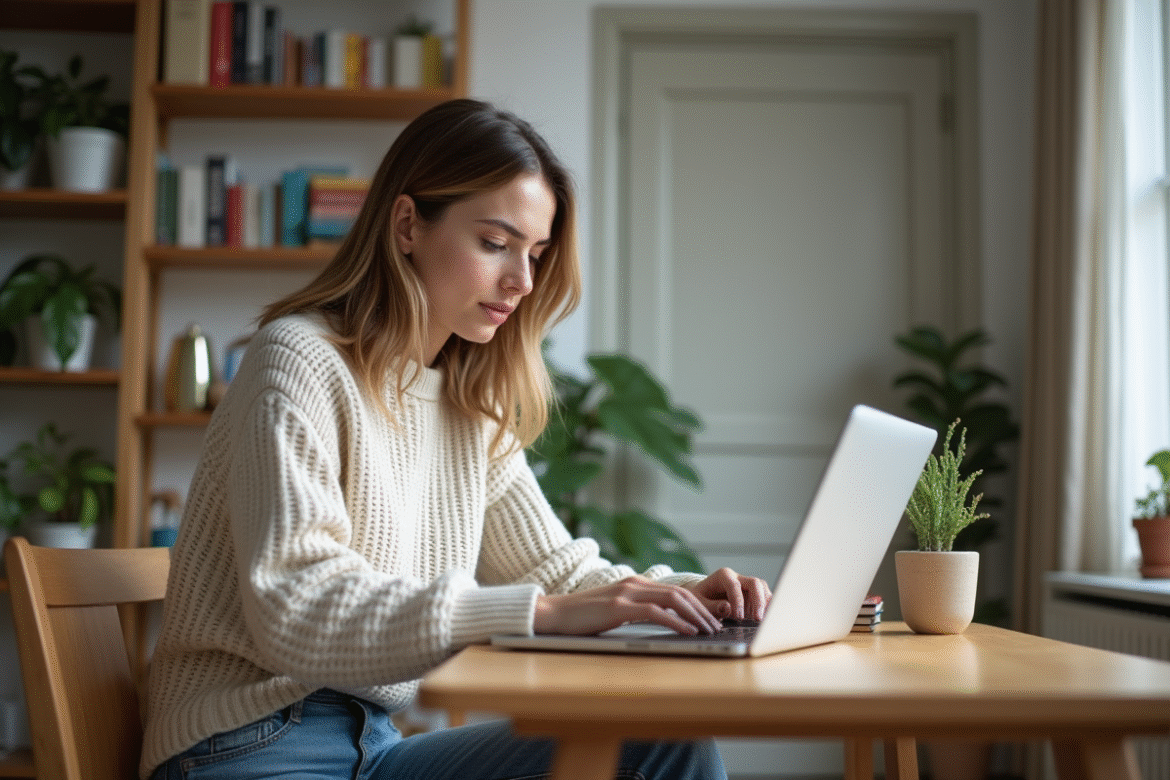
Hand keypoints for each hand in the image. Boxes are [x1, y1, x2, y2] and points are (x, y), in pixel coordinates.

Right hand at [533, 576, 723, 635]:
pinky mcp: (618, 607)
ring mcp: (626, 593)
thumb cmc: (583, 617)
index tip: (713, 618)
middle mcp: (634, 584)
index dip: (698, 604)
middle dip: (703, 610)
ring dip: (695, 616)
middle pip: (680, 593)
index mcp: (635, 584)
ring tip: (708, 630)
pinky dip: (676, 622)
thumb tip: (661, 622)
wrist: (553, 613)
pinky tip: (687, 631)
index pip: (676, 591)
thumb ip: (636, 610)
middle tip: (718, 626)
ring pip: (672, 599)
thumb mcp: (615, 610)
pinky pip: (655, 612)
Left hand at [681, 567, 771, 621]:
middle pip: (755, 583)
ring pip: (763, 589)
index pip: (734, 585)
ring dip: (765, 604)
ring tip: (764, 621)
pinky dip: (768, 607)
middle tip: (757, 619)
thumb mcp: (700, 603)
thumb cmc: (700, 599)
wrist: (702, 597)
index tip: (738, 617)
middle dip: (758, 601)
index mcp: (723, 576)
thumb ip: (712, 606)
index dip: (738, 601)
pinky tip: (767, 619)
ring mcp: (747, 586)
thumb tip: (727, 608)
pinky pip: (765, 598)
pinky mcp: (754, 595)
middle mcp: (738, 578)